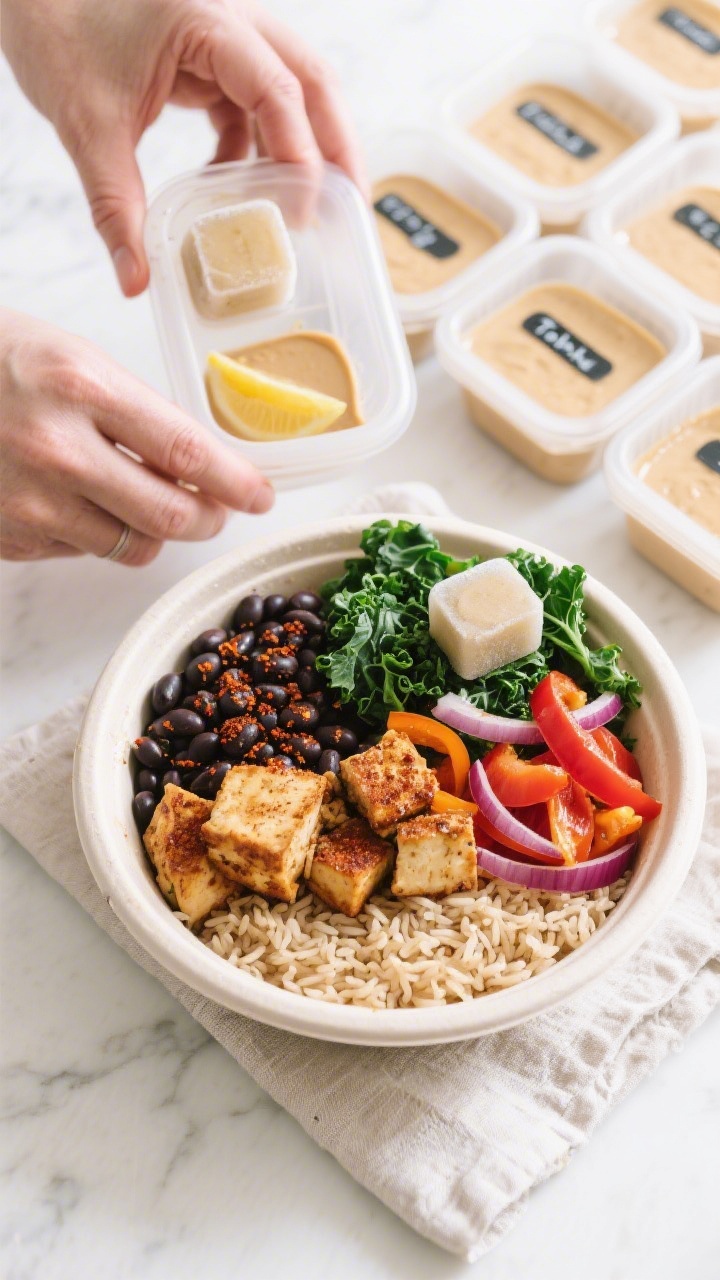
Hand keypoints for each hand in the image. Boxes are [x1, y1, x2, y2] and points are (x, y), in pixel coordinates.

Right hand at [0, 310, 273, 564]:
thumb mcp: (68, 356)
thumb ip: (132, 408)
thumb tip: (193, 460)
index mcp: (80, 387)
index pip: (185, 450)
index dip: (235, 481)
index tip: (261, 495)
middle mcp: (57, 451)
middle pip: (168, 515)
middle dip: (207, 519)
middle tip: (218, 510)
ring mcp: (29, 502)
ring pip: (130, 545)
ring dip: (154, 530)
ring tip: (146, 500)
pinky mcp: (10, 537)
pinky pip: (82, 551)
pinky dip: (97, 533)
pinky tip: (78, 499)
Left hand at [1, 0, 365, 295]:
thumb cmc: (58, 34)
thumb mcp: (87, 127)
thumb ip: (115, 207)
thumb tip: (136, 280)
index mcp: (205, 20)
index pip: (276, 88)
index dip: (300, 151)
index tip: (307, 208)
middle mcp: (230, 18)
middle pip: (311, 81)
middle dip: (335, 148)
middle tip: (349, 210)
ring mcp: (227, 35)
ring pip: (293, 89)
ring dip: (307, 148)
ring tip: (314, 209)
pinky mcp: (215, 54)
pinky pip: (257, 102)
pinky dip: (260, 146)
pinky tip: (245, 188)